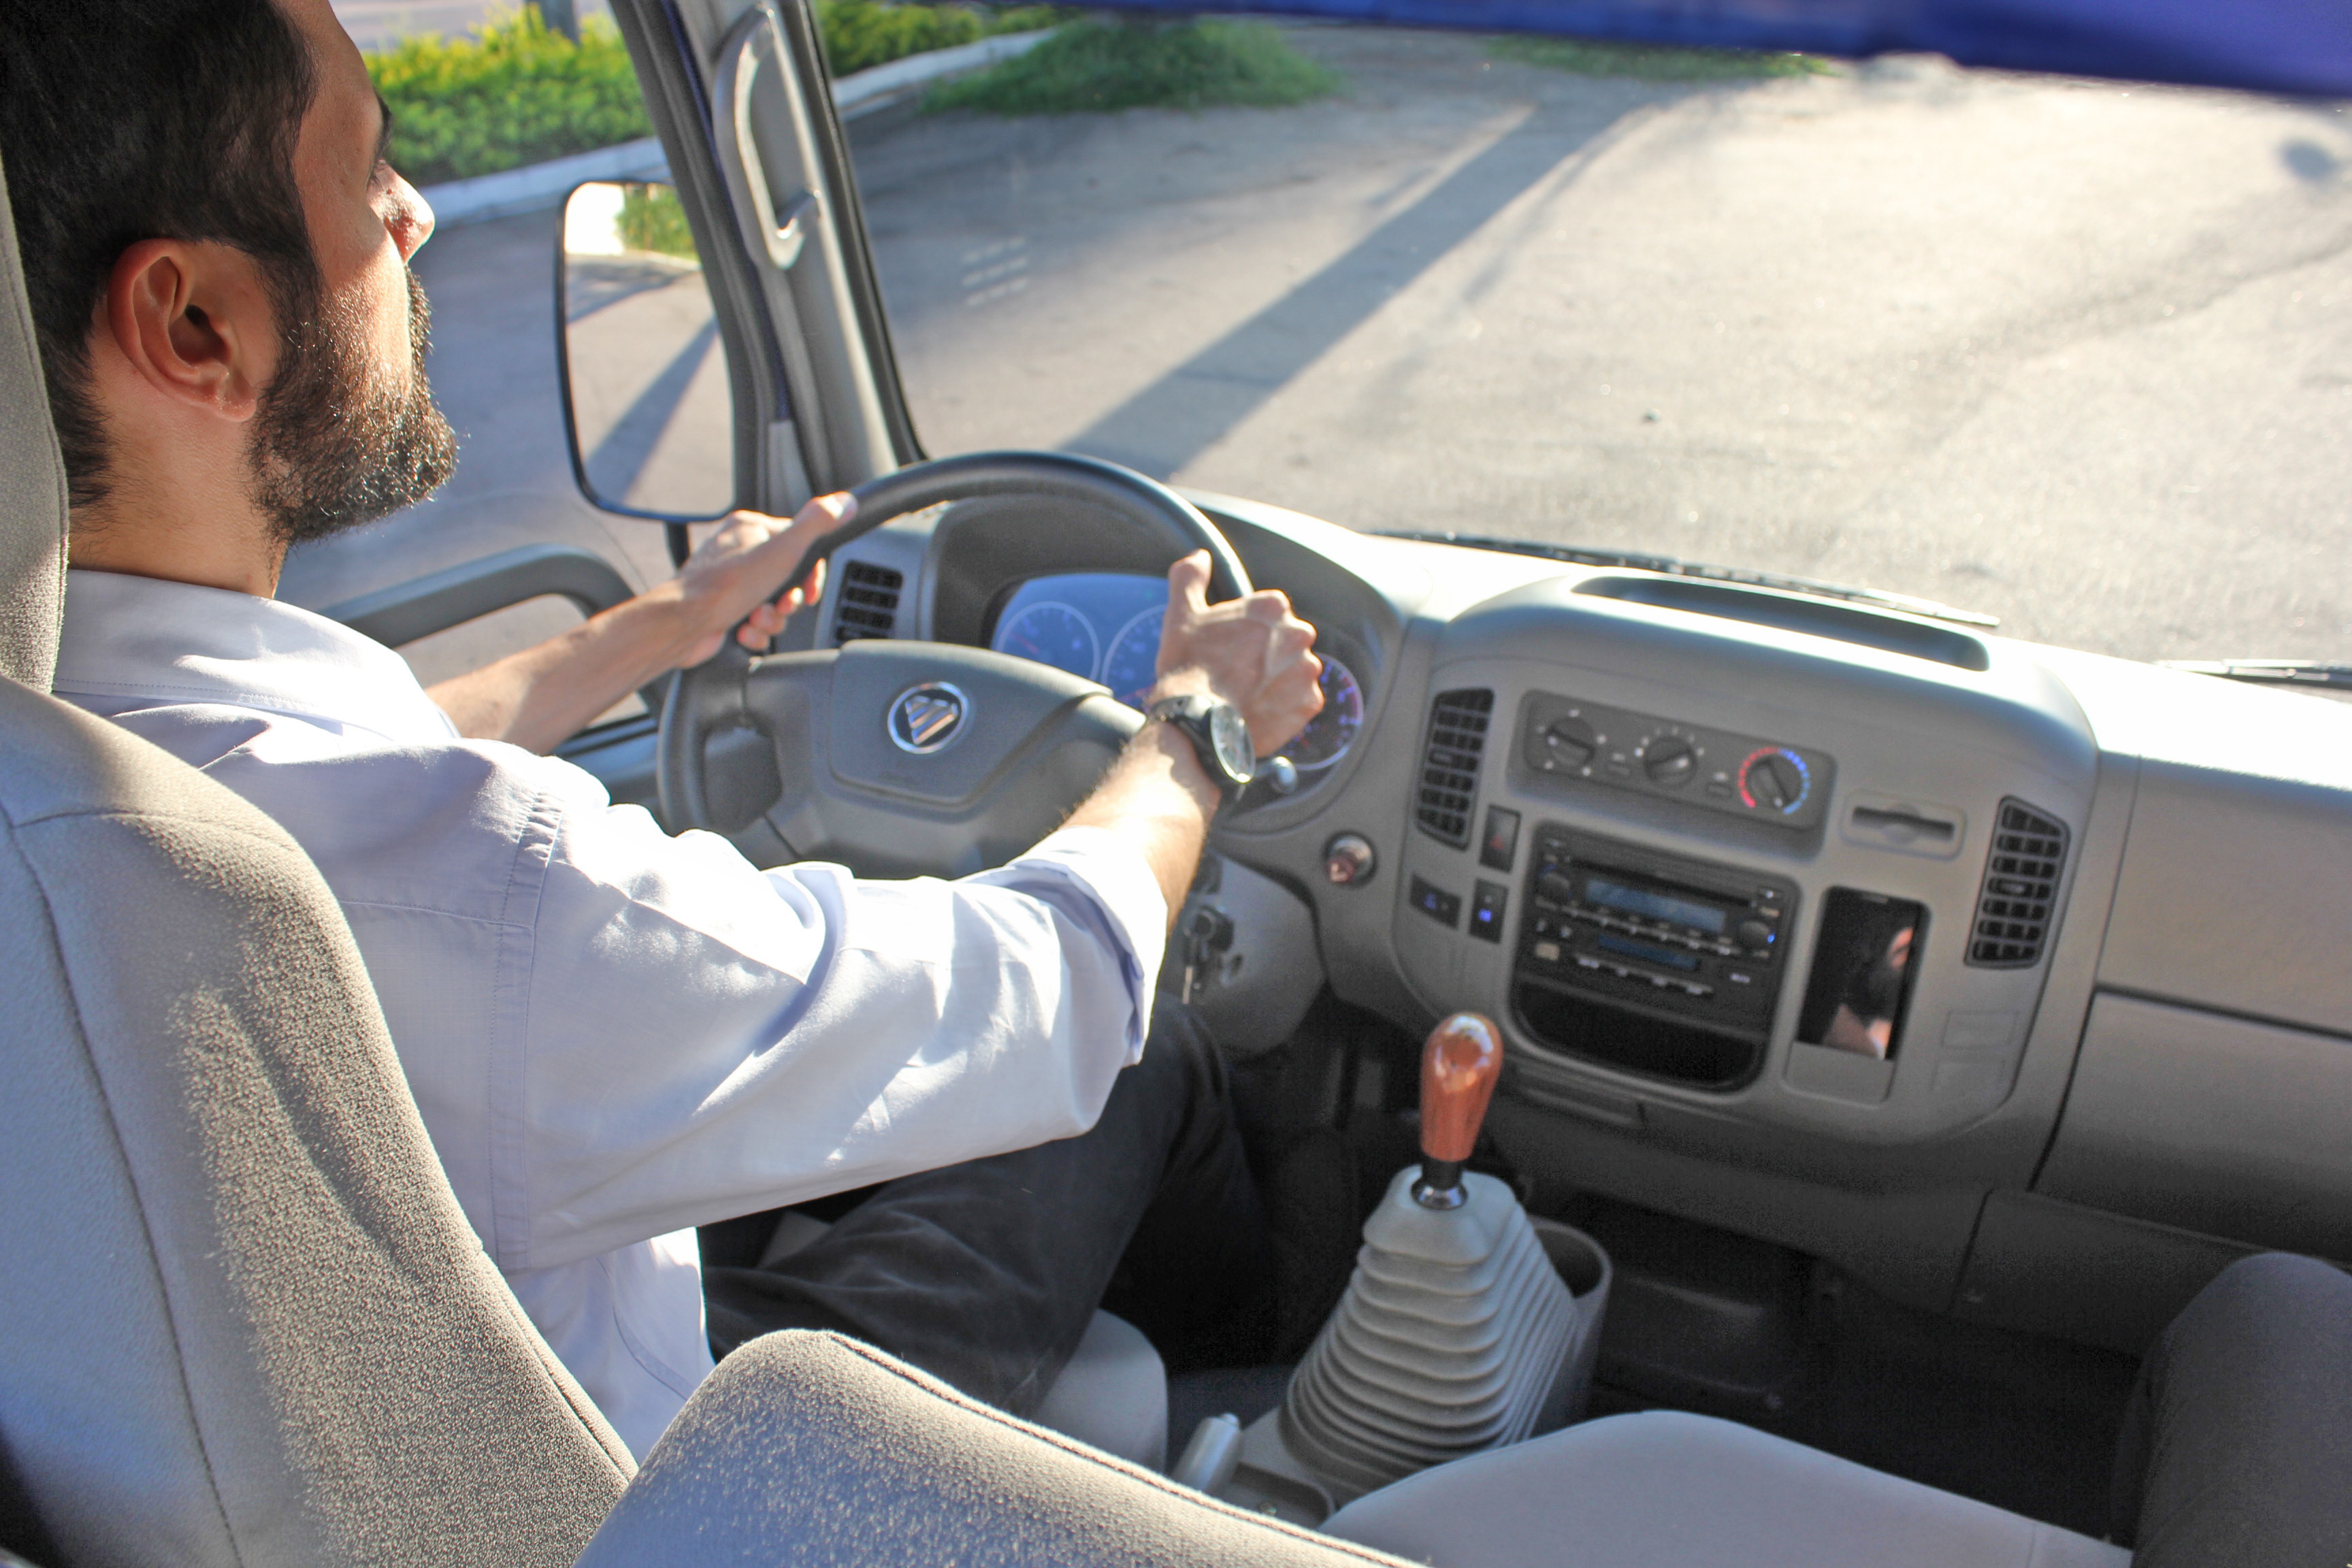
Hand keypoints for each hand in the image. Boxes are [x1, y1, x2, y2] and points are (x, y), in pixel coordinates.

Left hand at [669, 492, 854, 666]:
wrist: (683, 624)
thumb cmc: (726, 585)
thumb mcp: (784, 550)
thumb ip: (816, 525)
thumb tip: (843, 503)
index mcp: (750, 529)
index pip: (797, 543)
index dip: (810, 572)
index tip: (809, 590)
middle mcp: (738, 552)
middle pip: (787, 579)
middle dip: (787, 601)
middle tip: (780, 606)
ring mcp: (729, 583)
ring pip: (772, 604)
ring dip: (771, 619)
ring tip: (756, 619)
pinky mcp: (723, 610)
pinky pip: (753, 622)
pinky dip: (754, 632)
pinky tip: (743, 631)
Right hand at [1152, 551, 1322, 754]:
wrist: (1199, 722)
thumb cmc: (1188, 665)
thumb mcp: (1181, 613)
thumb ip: (1191, 577)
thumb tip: (1199, 556)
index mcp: (1273, 607)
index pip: (1268, 613)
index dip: (1246, 632)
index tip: (1230, 648)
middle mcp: (1298, 634)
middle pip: (1284, 642)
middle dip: (1266, 654)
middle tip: (1237, 674)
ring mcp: (1307, 670)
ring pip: (1294, 671)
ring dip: (1277, 680)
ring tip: (1246, 695)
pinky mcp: (1310, 703)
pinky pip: (1301, 702)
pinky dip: (1284, 707)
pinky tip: (1258, 710)